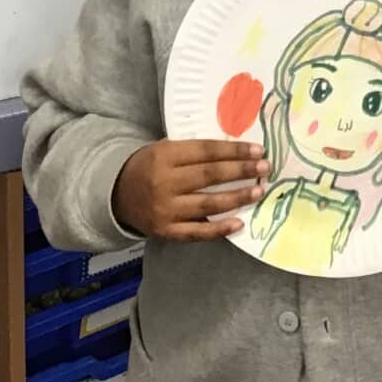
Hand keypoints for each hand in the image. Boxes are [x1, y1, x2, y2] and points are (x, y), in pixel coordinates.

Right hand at [113, 139, 268, 241]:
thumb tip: (236, 152)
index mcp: (163, 156)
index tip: (257, 150)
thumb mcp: (163, 149)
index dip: (234, 151)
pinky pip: (197, 232)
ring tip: (258, 190)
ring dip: (237, 198)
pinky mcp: (166, 231)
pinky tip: (240, 223)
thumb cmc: (148, 167)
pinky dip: (220, 229)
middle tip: (265, 168)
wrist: (116, 195)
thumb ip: (193, 152)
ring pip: (208, 204)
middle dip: (241, 171)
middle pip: (209, 176)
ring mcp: (165, 210)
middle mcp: (164, 182)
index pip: (205, 151)